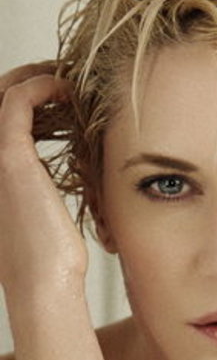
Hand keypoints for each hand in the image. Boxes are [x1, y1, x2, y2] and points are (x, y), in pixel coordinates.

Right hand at [0, 62, 87, 295]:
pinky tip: (67, 90)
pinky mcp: (9, 159)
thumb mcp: (41, 208)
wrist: (43, 282)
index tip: (62, 91)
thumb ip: (38, 182)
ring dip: (37, 77)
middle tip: (65, 79)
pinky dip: (42, 87)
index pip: (3, 114)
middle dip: (32, 79)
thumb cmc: (49, 252)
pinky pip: (18, 103)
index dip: (30, 95)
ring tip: (67, 79)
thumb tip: (53, 171)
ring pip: (5, 92)